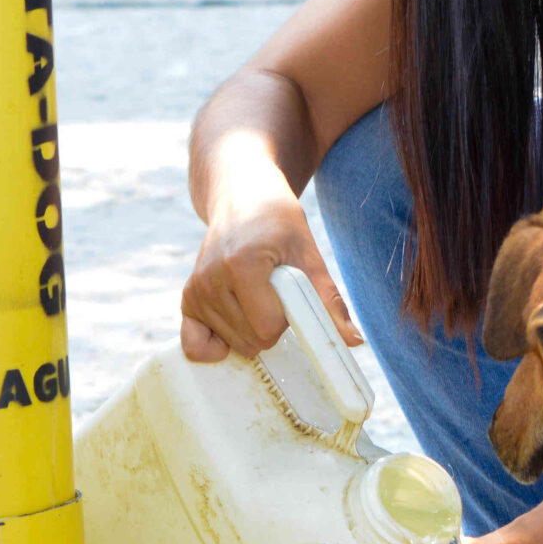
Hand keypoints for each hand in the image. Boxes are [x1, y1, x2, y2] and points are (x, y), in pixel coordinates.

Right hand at [179, 187, 360, 364]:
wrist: (242, 198)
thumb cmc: (278, 222)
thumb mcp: (308, 254)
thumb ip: (328, 301)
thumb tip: (354, 341)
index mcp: (241, 265)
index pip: (268, 327)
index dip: (288, 317)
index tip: (290, 291)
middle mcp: (210, 280)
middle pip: (252, 341)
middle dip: (272, 325)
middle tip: (274, 292)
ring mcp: (195, 291)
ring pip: (235, 344)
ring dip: (252, 328)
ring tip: (255, 293)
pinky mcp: (188, 299)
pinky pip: (194, 345)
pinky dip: (215, 345)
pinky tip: (232, 328)